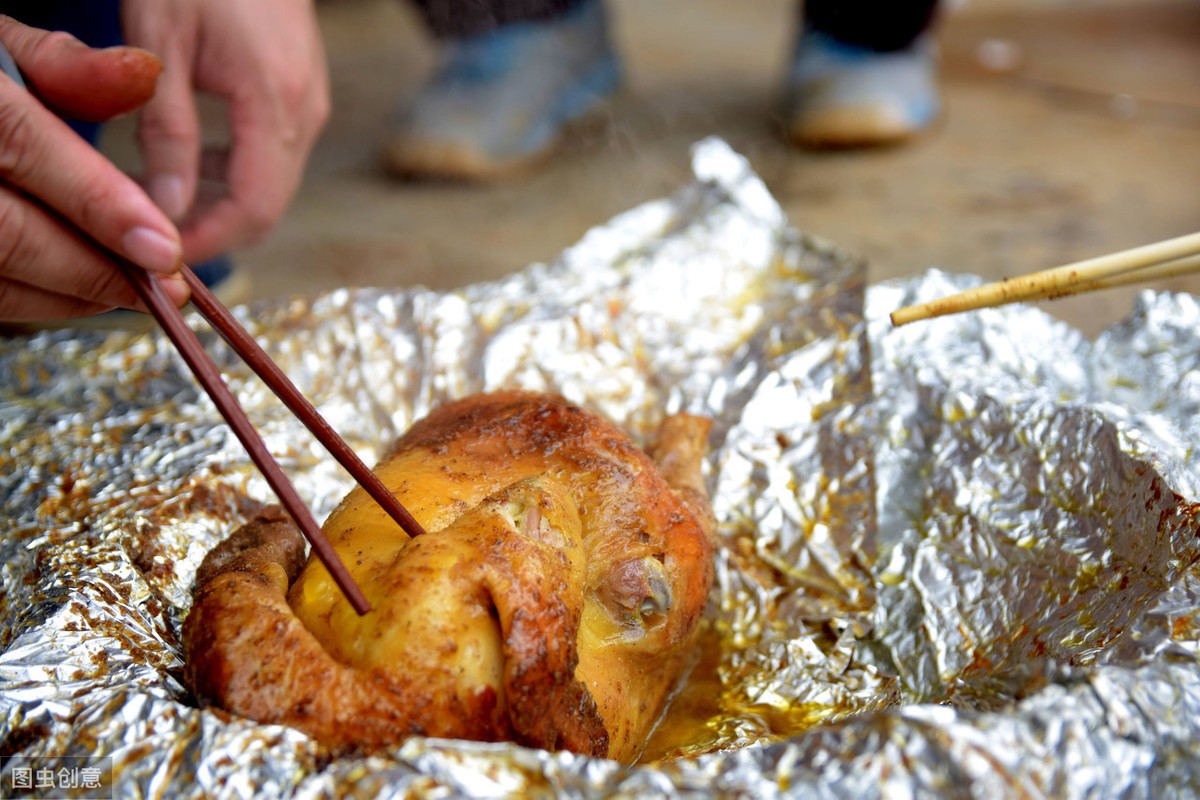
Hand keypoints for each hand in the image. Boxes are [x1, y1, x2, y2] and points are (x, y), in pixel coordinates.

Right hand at [0, 16, 186, 320]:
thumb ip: (64, 66)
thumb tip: (145, 74)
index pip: (27, 147)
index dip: (101, 203)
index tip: (164, 246)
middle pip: (10, 233)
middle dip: (97, 269)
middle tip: (165, 286)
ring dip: (73, 293)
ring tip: (136, 292)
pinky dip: (39, 298)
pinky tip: (84, 290)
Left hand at [122, 0, 330, 264]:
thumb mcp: (162, 46)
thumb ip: (167, 133)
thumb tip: (165, 211)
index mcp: (275, 104)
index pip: (253, 209)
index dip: (207, 243)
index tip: (160, 257)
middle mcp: (306, 113)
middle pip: (267, 207)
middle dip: (212, 230)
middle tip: (154, 235)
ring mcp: (311, 105)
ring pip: (272, 185)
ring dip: (220, 203)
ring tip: (163, 196)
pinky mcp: (304, 98)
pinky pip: (275, 158)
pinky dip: (235, 174)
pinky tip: (193, 161)